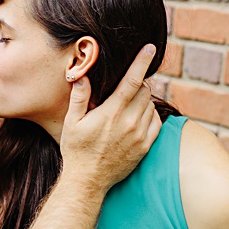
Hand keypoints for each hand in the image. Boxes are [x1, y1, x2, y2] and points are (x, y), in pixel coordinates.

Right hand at [58, 45, 161, 190]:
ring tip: (125, 107)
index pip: (132, 80)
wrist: (88, 180)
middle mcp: (130, 122)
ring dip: (142, 100)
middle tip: (126, 86)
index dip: (142, 62)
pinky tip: (135, 118)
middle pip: (145, 90)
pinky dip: (149, 115)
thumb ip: (79, 97)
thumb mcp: (72, 122)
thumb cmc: (76, 150)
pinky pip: (156, 122)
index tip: (150, 48)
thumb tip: (81, 75)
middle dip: (138, 83)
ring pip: (150, 105)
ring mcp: (141, 135)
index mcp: (112, 112)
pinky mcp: (147, 146)